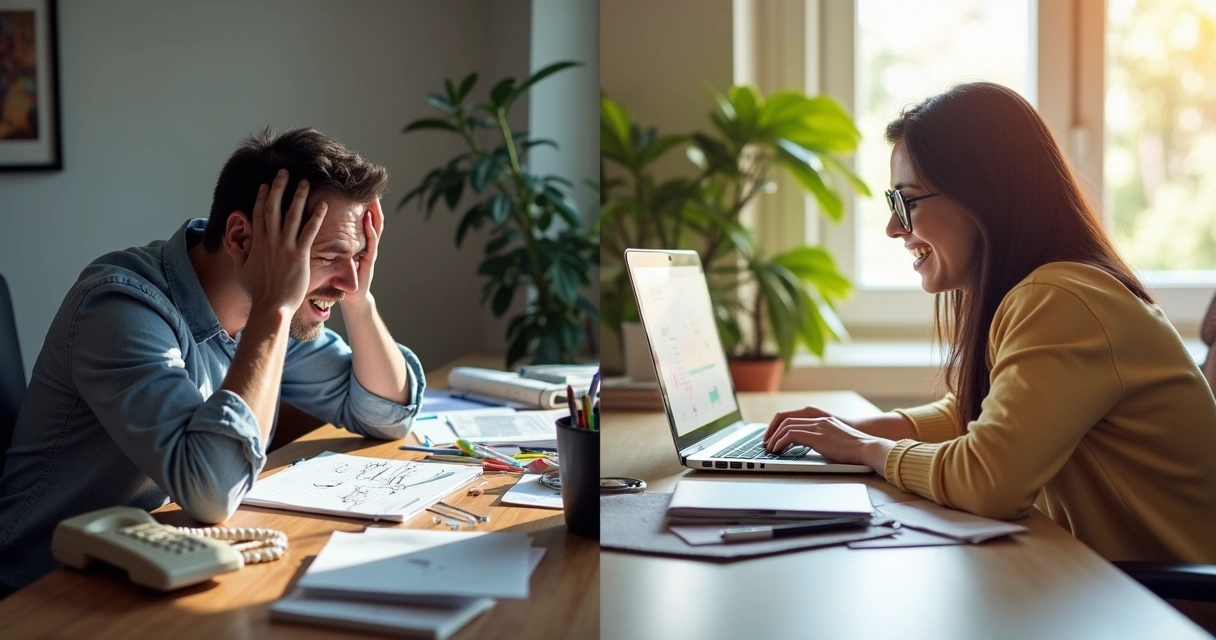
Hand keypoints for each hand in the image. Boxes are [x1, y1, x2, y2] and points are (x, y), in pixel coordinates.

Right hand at [242, 169, 327, 314]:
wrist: (271, 306)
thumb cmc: (257, 292)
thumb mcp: (241, 270)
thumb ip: (239, 254)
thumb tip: (233, 244)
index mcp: (256, 242)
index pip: (258, 213)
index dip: (262, 197)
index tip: (265, 185)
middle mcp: (270, 240)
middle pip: (274, 207)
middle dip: (279, 188)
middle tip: (284, 173)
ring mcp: (285, 246)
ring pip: (292, 215)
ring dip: (299, 196)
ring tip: (305, 182)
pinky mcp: (300, 255)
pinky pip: (310, 231)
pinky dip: (316, 217)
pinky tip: (322, 205)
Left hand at [342, 197, 383, 307]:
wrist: (352, 296)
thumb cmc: (343, 277)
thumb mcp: (336, 257)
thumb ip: (331, 245)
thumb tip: (313, 230)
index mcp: (356, 242)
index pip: (360, 220)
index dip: (361, 207)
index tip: (356, 191)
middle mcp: (365, 245)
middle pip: (372, 220)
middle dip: (372, 205)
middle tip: (371, 190)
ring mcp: (370, 252)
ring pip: (375, 228)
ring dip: (375, 214)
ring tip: (374, 200)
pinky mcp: (369, 260)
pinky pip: (372, 243)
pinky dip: (371, 230)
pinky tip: (369, 220)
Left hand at [763, 406, 850, 448]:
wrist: (867, 447)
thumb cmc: (856, 449)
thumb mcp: (837, 439)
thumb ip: (825, 438)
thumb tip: (814, 447)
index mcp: (822, 419)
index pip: (794, 416)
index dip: (779, 425)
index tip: (773, 436)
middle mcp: (818, 419)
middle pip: (786, 418)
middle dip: (772, 431)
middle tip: (766, 443)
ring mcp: (817, 426)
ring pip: (786, 426)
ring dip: (774, 438)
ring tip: (770, 449)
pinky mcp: (816, 436)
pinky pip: (791, 435)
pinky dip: (780, 442)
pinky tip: (777, 450)